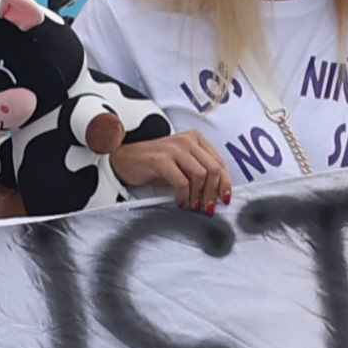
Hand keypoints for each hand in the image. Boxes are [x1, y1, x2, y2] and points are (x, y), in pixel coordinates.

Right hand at [110, 129, 232, 214]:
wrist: (123, 159)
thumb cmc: (154, 165)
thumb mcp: (181, 166)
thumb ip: (199, 174)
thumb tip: (217, 194)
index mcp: (196, 140)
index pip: (219, 163)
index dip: (225, 183)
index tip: (224, 199)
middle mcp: (187, 141)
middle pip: (213, 170)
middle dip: (213, 193)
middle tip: (208, 208)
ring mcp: (174, 149)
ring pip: (200, 175)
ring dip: (199, 196)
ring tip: (193, 206)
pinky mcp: (161, 159)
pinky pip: (182, 182)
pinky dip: (184, 196)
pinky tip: (180, 202)